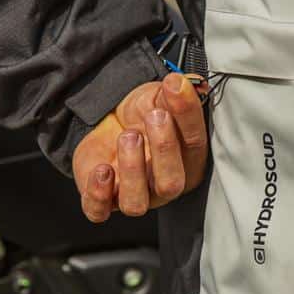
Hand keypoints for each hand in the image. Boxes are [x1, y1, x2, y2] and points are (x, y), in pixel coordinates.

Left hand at [71, 72, 207, 221]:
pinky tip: (102, 168)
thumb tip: (185, 82)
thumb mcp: (160, 99)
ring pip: (136, 203)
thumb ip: (175, 92)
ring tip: (127, 136)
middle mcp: (164, 185)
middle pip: (171, 184)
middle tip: (154, 116)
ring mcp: (135, 196)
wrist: (112, 122)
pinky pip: (99, 212)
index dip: (187, 116)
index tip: (175, 87)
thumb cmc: (143, 116)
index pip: (195, 145)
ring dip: (131, 169)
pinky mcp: (103, 200)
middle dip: (163, 149)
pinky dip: (98, 194)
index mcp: (188, 161)